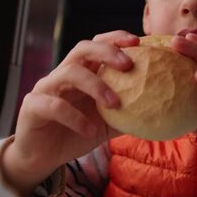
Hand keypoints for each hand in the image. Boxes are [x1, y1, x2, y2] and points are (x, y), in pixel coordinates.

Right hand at [2, 31, 138, 194]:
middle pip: (82, 49)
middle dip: (106, 52)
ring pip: (69, 73)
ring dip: (95, 85)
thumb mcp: (108, 124)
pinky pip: (54, 105)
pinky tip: (90, 131)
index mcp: (81, 72)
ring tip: (115, 104)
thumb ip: (129, 113)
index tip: (138, 42)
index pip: (97, 44)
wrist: (42, 157)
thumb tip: (163, 110)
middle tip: (128, 65)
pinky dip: (75, 117)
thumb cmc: (76, 134)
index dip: (115, 39)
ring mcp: (46, 88)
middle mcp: (62, 74)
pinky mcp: (33, 106)